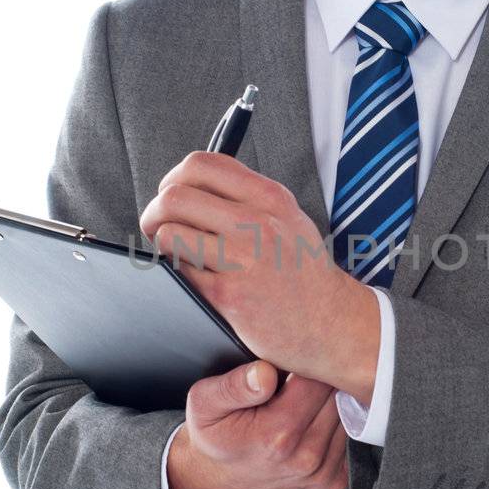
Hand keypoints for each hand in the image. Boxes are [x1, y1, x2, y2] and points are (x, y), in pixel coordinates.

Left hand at [139, 151, 373, 390]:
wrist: (333, 323)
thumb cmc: (304, 272)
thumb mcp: (289, 218)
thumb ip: (249, 196)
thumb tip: (195, 186)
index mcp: (270, 197)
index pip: (201, 165)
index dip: (173, 179)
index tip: (171, 195)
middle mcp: (257, 222)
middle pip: (175, 195)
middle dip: (155, 211)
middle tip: (158, 227)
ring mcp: (242, 258)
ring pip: (170, 231)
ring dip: (161, 242)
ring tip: (172, 252)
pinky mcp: (229, 294)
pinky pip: (179, 271)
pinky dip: (177, 272)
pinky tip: (192, 276)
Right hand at [167, 360, 349, 488]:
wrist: (216, 481)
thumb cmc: (213, 437)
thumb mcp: (205, 402)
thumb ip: (233, 385)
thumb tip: (265, 374)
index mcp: (278, 434)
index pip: (318, 379)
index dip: (307, 363)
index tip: (291, 363)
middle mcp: (306, 457)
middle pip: (336, 396)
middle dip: (320, 382)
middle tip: (294, 382)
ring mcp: (322, 473)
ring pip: (346, 416)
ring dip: (328, 404)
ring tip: (298, 404)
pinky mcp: (332, 482)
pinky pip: (346, 439)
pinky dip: (333, 428)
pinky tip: (308, 426)